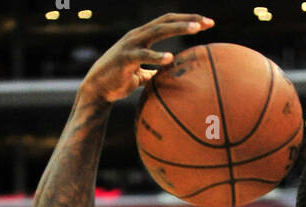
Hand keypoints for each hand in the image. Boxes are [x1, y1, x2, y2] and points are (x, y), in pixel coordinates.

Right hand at [79, 13, 213, 104]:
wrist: (98, 88)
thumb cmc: (121, 79)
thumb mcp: (142, 73)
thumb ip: (155, 71)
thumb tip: (169, 76)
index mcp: (144, 35)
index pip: (168, 22)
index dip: (187, 20)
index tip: (207, 23)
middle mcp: (138, 35)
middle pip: (166, 21)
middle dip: (188, 20)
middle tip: (208, 22)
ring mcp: (131, 44)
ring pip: (157, 31)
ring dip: (178, 28)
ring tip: (195, 29)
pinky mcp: (125, 58)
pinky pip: (143, 56)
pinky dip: (157, 56)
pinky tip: (170, 58)